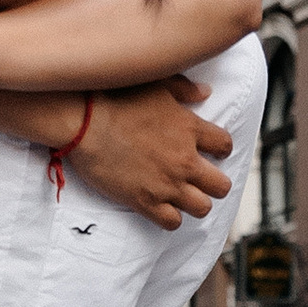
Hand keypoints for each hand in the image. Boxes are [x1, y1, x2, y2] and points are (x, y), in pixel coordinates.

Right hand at [74, 79, 234, 227]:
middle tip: (200, 179)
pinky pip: (172, 222)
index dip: (220, 149)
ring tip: (182, 196)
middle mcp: (184, 160)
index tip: (211, 151)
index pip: (225, 145)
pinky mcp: (145, 201)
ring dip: (194, 203)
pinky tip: (161, 207)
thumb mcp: (155, 84)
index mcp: (190, 129)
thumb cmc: (114, 97)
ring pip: (202, 208)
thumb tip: (204, 92)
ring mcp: (166, 184)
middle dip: (214, 183)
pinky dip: (170, 217)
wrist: (82, 121)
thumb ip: (184, 89)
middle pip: (221, 186)